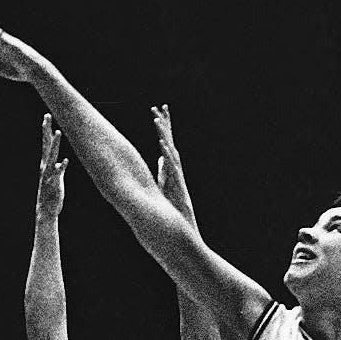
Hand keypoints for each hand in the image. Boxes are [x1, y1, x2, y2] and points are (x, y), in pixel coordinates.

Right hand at [36, 114, 67, 221]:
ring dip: (55, 144)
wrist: (47, 210)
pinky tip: (64, 160)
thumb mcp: (55, 178)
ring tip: (58, 132)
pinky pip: (58, 173)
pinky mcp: (54, 183)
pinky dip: (61, 167)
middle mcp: (46, 167)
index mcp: (46, 164)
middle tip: (47, 116)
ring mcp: (49, 174)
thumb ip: (58, 168)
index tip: (47, 116)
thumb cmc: (52, 194)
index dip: (46, 130)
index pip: (46, 144)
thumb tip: (59, 162)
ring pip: (51, 156)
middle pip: (46, 145)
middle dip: (46, 130)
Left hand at [152, 103, 196, 225]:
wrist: (185, 233)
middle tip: (159, 106)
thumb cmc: (175, 213)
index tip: (157, 113)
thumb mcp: (166, 188)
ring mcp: (178, 180)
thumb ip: (164, 173)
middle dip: (165, 125)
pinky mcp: (179, 188)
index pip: (166, 146)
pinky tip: (162, 147)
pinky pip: (173, 170)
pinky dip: (168, 158)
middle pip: (170, 144)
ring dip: (164, 137)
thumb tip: (161, 159)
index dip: (162, 129)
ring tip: (155, 121)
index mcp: (172, 171)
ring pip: (171, 154)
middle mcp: (176, 172)